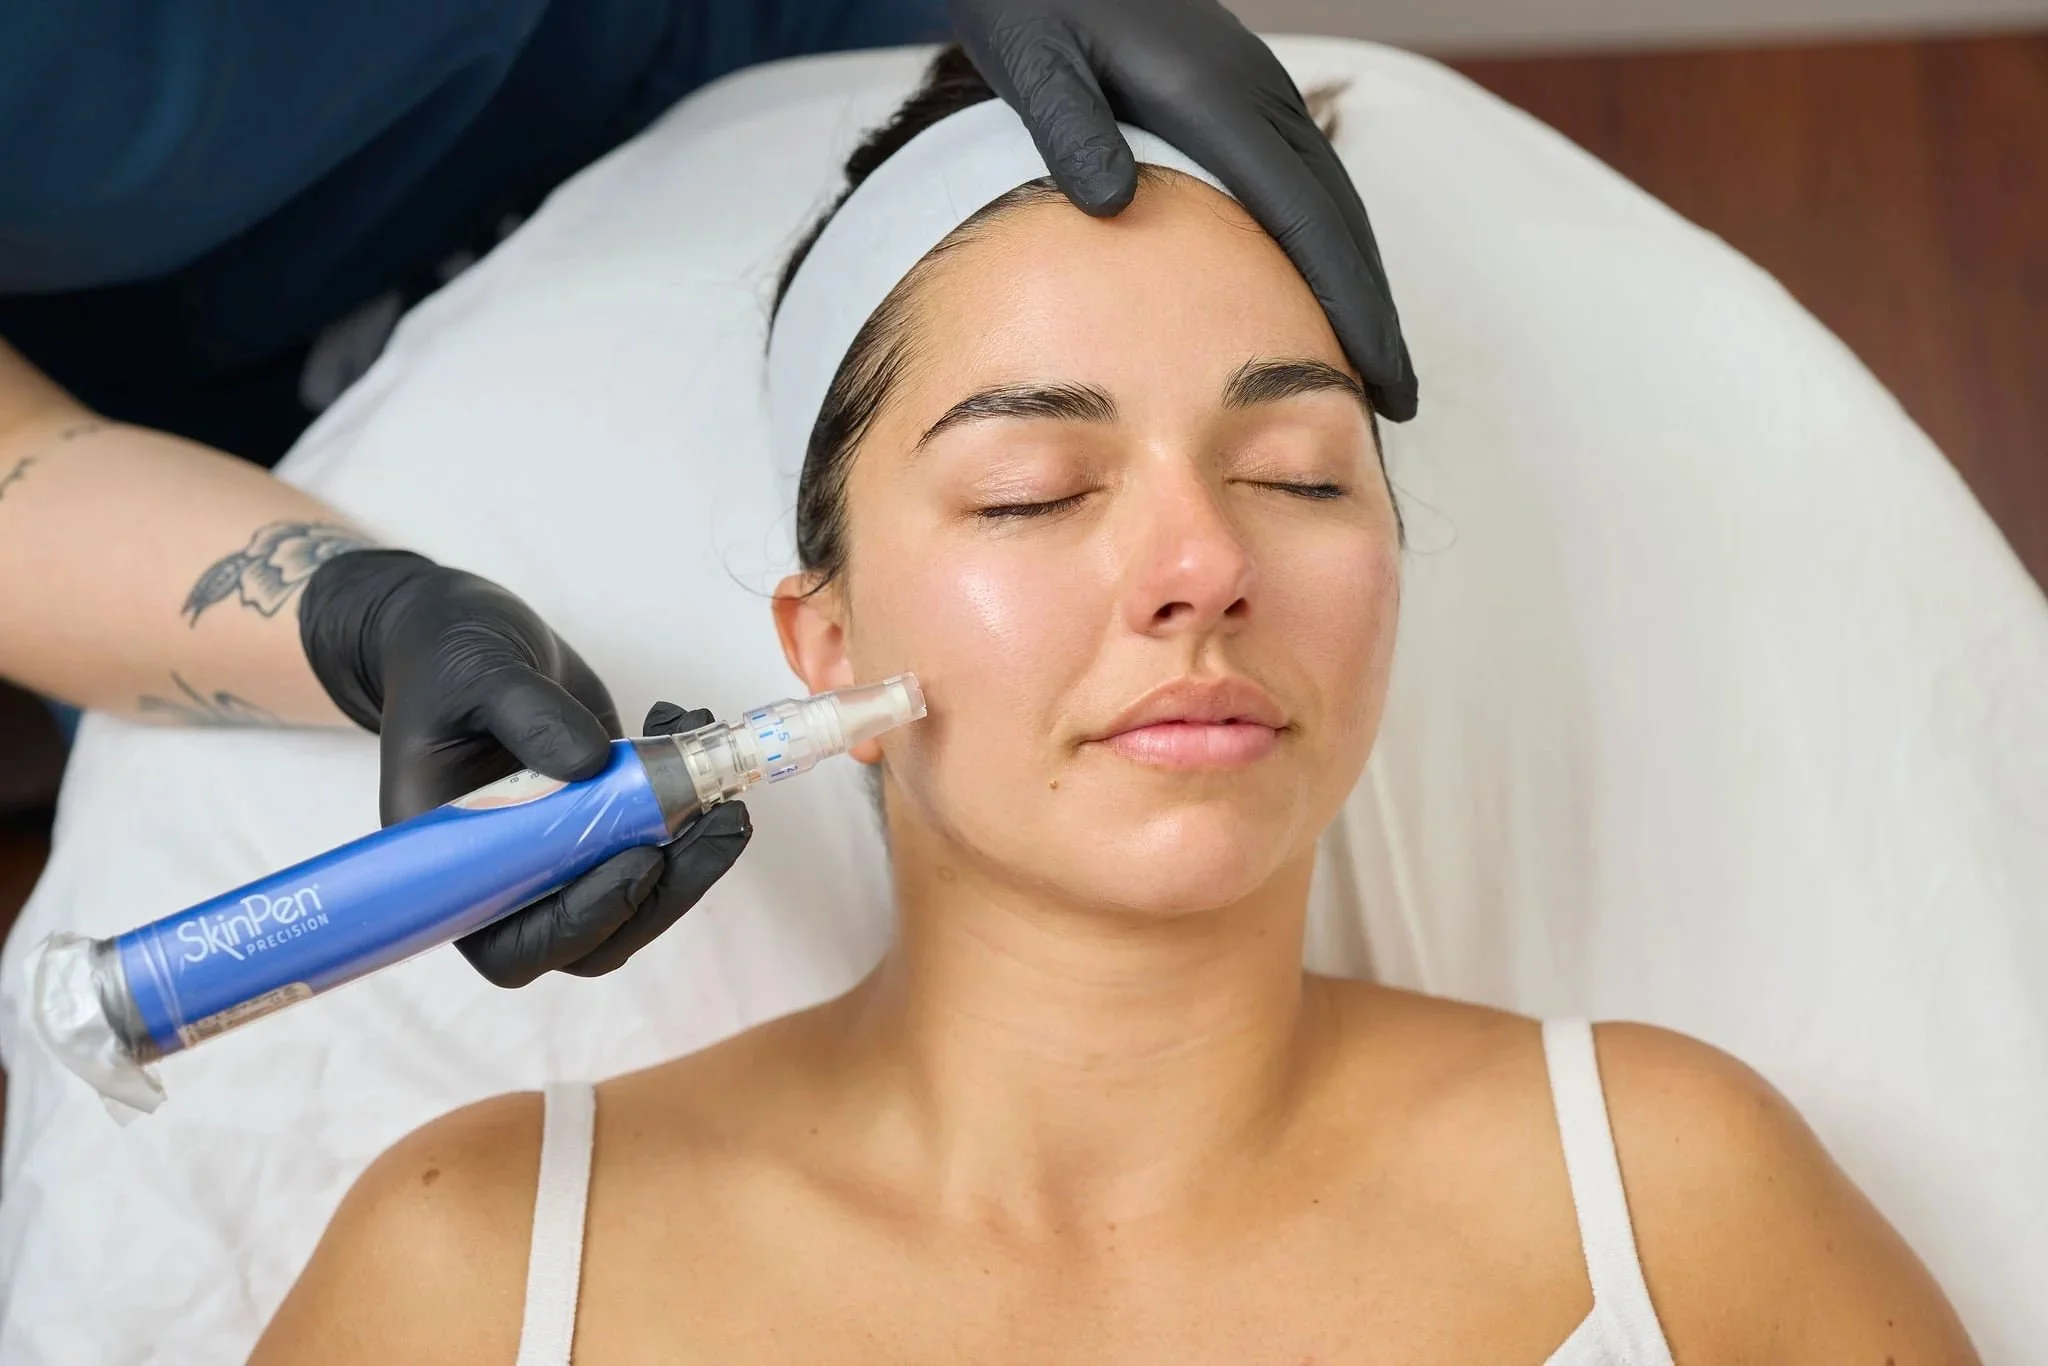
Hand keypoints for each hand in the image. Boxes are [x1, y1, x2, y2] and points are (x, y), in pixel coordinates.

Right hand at [299, 550, 751, 984]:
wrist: (465, 632)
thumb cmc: (444, 658)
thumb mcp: (476, 672)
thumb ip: (528, 714)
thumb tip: (594, 764)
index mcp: (453, 863)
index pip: (513, 945)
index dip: (582, 923)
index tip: (641, 862)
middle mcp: (506, 874)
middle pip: (597, 934)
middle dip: (671, 888)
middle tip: (726, 822)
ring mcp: (559, 851)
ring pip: (640, 893)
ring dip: (696, 850)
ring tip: (726, 781)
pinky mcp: (601, 819)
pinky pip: (656, 837)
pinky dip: (691, 796)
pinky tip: (687, 726)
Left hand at [948, 0, 1416, 420]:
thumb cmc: (1033, 3)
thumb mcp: (1035, 61)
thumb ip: (1070, 129)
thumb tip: (1113, 202)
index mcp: (1214, 100)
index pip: (1304, 220)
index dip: (1349, 302)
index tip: (1378, 373)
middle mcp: (1255, 95)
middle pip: (1338, 219)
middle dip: (1374, 309)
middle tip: (1400, 395)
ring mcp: (1257, 91)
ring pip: (1331, 199)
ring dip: (1359, 278)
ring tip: (1376, 357)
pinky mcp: (1243, 91)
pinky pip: (1306, 178)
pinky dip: (1329, 240)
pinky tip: (1323, 284)